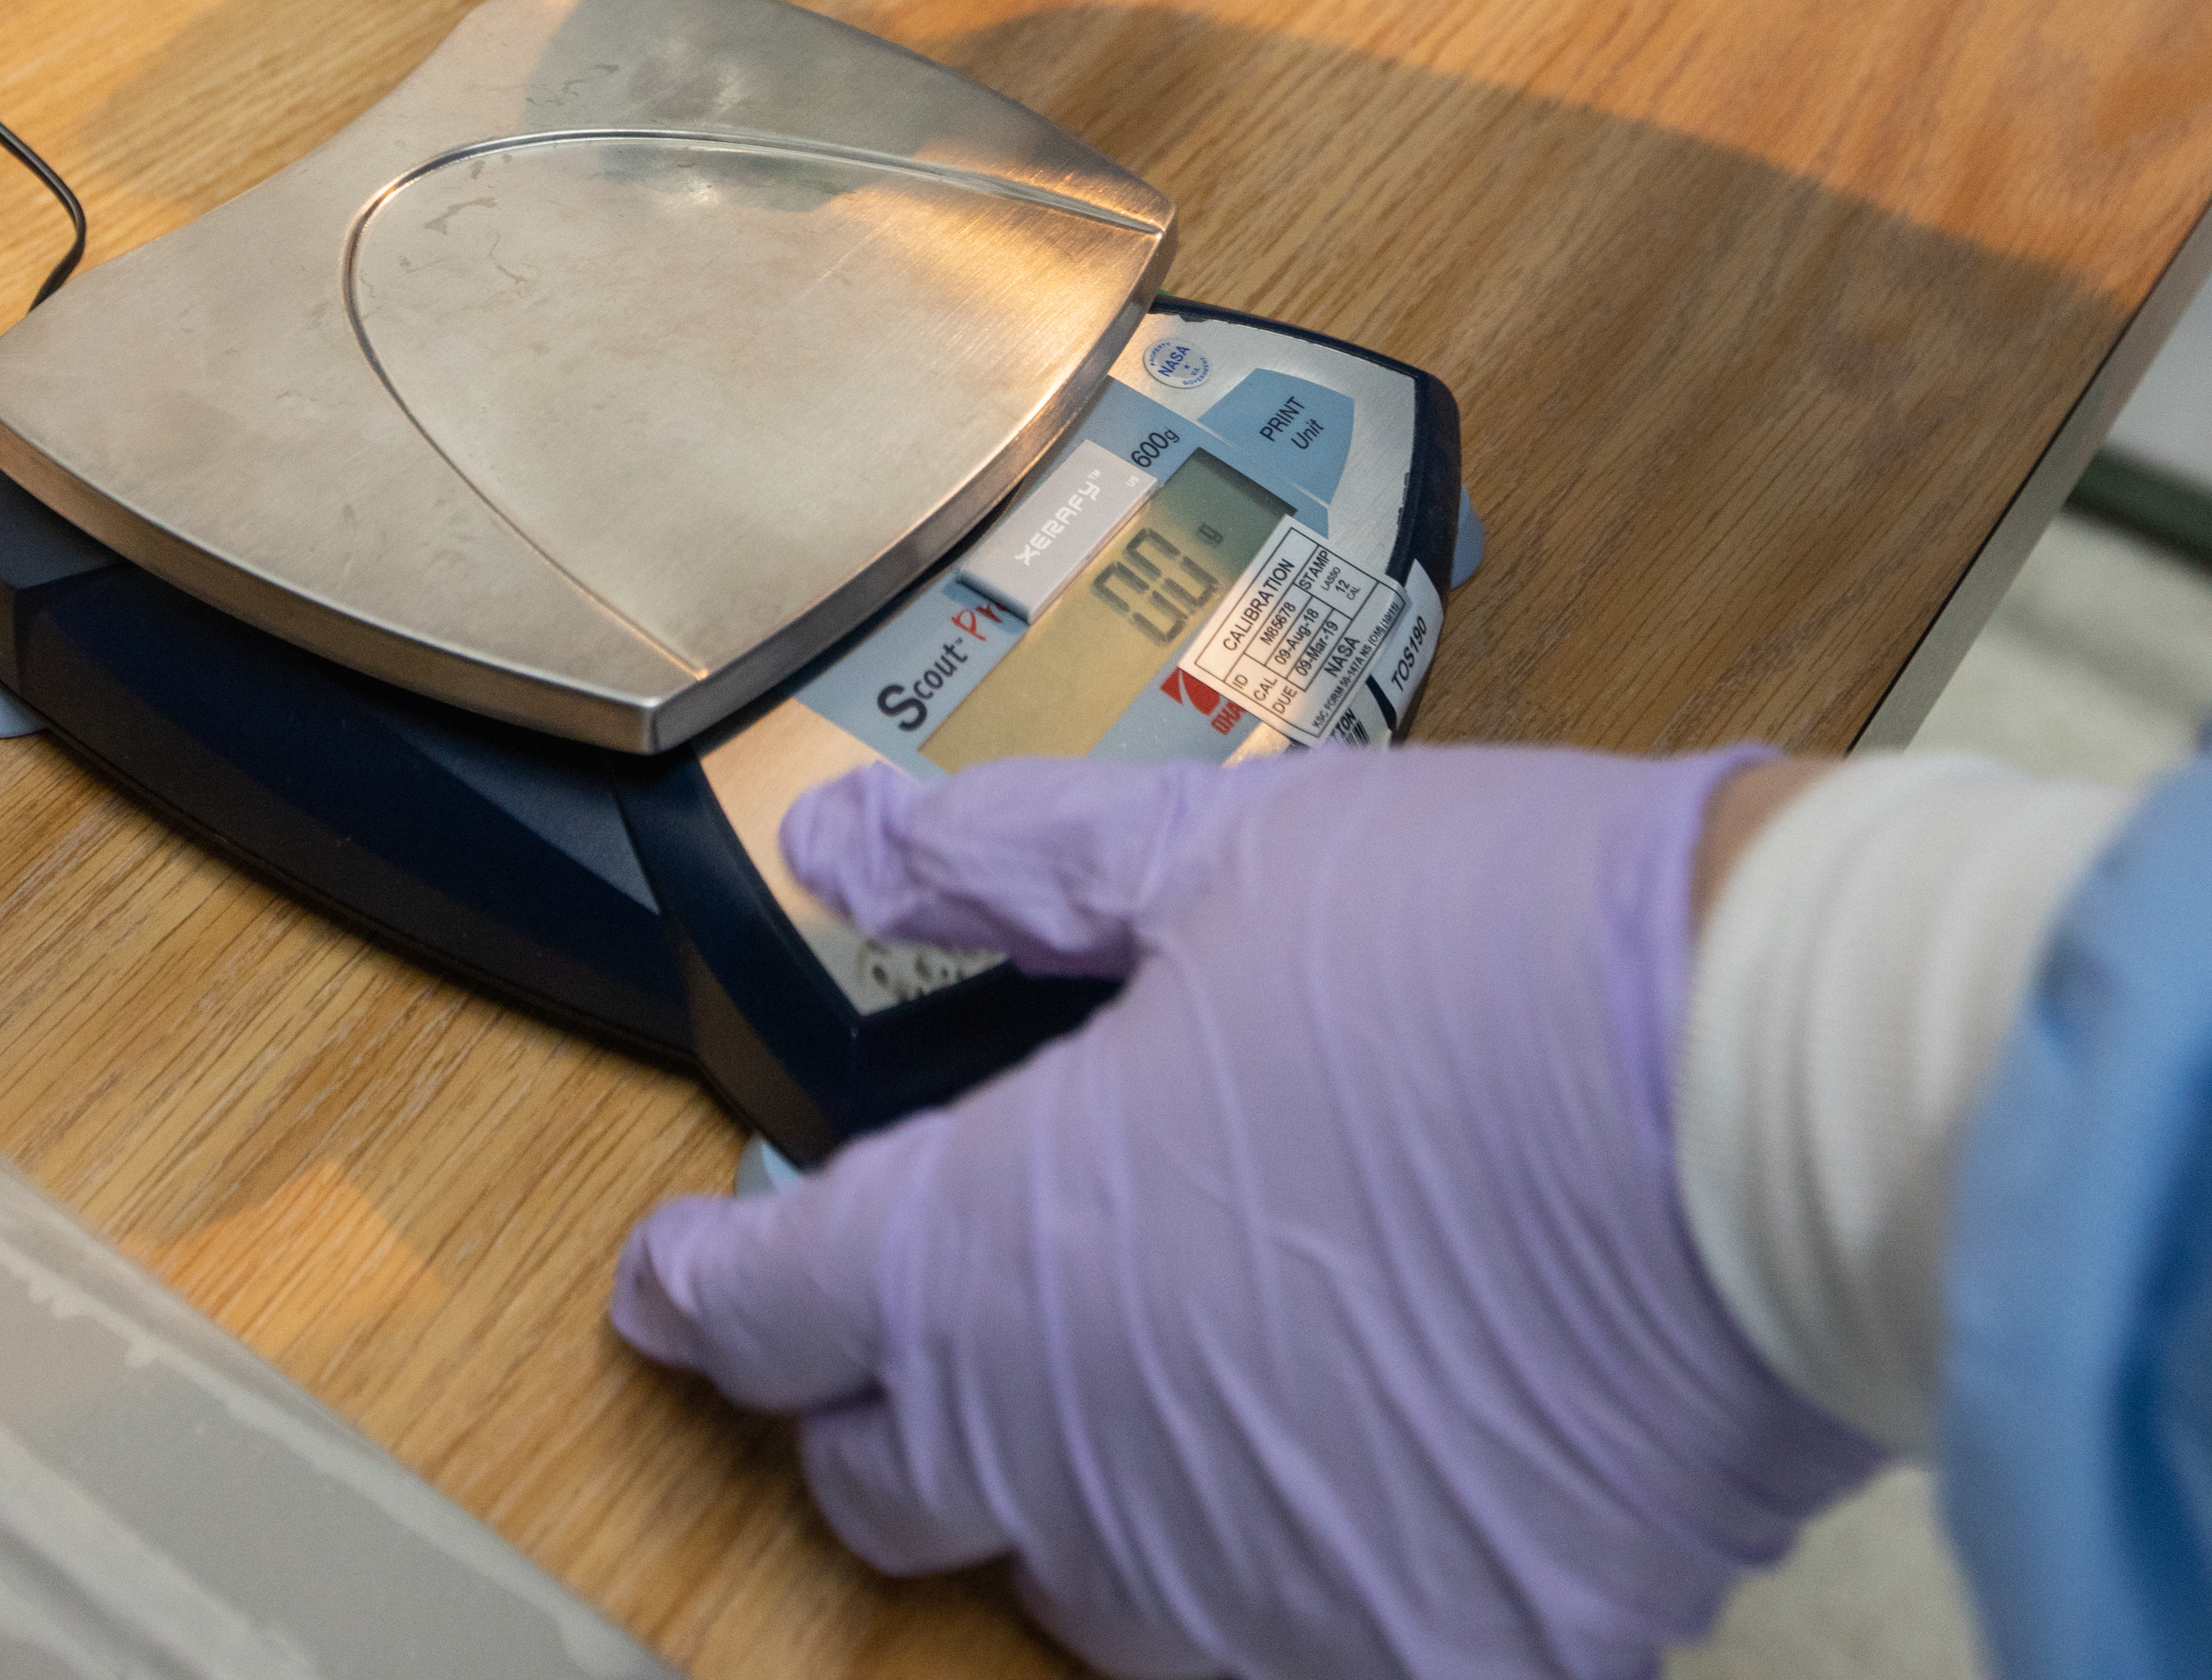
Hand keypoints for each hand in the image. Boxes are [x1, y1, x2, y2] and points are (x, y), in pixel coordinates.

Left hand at [613, 748, 1876, 1679]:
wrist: (1765, 1092)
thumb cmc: (1490, 954)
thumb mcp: (1220, 854)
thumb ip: (1002, 865)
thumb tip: (841, 847)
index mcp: (1006, 1257)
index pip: (769, 1312)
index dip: (702, 1288)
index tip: (680, 1277)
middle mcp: (1092, 1459)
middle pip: (891, 1489)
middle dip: (882, 1398)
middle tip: (935, 1306)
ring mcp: (1255, 1588)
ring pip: (1079, 1588)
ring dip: (1079, 1487)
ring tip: (1160, 1361)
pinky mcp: (1429, 1654)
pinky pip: (1285, 1642)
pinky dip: (1277, 1556)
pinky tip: (1337, 1448)